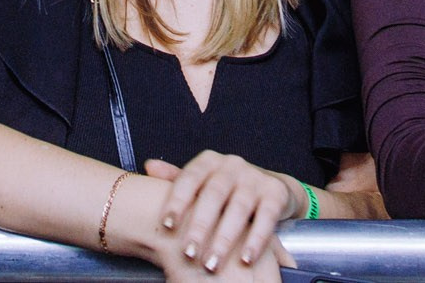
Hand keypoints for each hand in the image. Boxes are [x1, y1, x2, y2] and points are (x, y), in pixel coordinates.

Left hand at [143, 154, 297, 277]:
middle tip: (189, 254)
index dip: (177, 200)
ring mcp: (255, 177)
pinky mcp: (276, 193)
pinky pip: (266, 217)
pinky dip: (256, 240)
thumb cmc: (227, 190)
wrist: (272, 189)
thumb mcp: (202, 182)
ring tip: (212, 264)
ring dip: (224, 239)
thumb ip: (177, 177)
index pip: (189, 177)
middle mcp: (232, 165)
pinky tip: (245, 259)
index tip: (167, 225)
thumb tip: (148, 166)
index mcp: (209, 161)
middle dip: (200, 227)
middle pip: (213, 195)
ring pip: (238, 208)